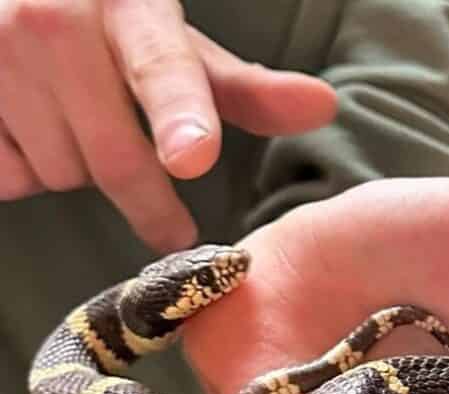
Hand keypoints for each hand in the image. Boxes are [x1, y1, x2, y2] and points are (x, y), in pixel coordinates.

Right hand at [0, 0, 336, 250]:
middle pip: (114, 161)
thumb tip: (325, 107)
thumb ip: (246, 90)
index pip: (162, 71)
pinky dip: (26, 168)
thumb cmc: (108, 21)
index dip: (179, 116)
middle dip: (150, 206)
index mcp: (129, 6)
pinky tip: (32, 129)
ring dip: (80, 174)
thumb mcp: (176, 43)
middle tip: (172, 226)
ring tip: (80, 132)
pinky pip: (7, 173)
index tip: (192, 156)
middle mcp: (56, 22)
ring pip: (58, 173)